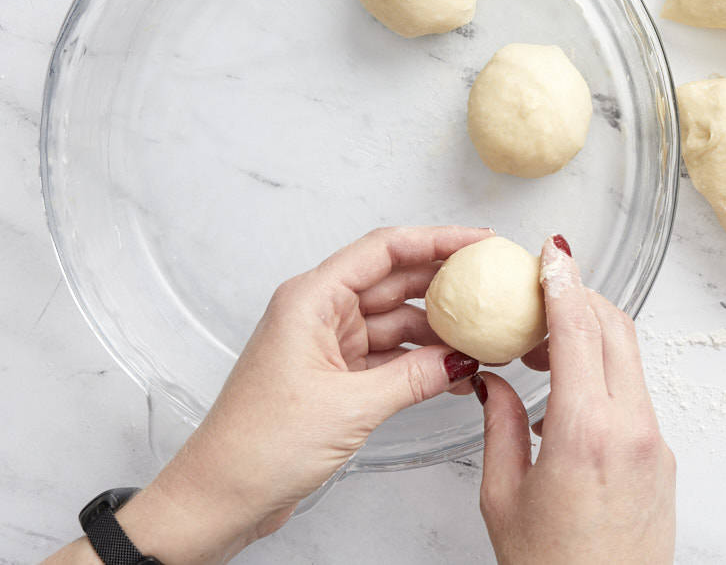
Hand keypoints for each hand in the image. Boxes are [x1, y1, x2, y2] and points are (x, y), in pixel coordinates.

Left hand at [107, 226, 489, 563]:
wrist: (219, 498)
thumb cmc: (257, 446)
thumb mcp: (350, 406)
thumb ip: (413, 377)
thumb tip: (462, 358)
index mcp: (312, 299)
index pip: (385, 249)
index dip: (438, 239)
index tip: (480, 242)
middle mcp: (319, 313)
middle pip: (395, 280)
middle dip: (445, 283)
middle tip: (492, 286)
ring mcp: (328, 344)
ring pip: (396, 320)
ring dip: (438, 329)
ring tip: (483, 337)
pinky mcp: (335, 376)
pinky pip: (389, 354)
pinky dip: (421, 360)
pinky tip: (454, 369)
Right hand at [474, 236, 675, 564]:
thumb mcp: (503, 496)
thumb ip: (498, 424)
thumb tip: (491, 381)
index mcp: (586, 432)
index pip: (580, 330)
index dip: (564, 283)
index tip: (552, 254)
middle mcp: (632, 428)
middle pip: (616, 329)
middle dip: (580, 298)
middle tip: (541, 296)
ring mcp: (656, 441)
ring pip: (629, 358)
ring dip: (591, 336)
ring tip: (542, 352)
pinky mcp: (665, 456)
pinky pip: (635, 392)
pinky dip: (605, 372)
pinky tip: (568, 394)